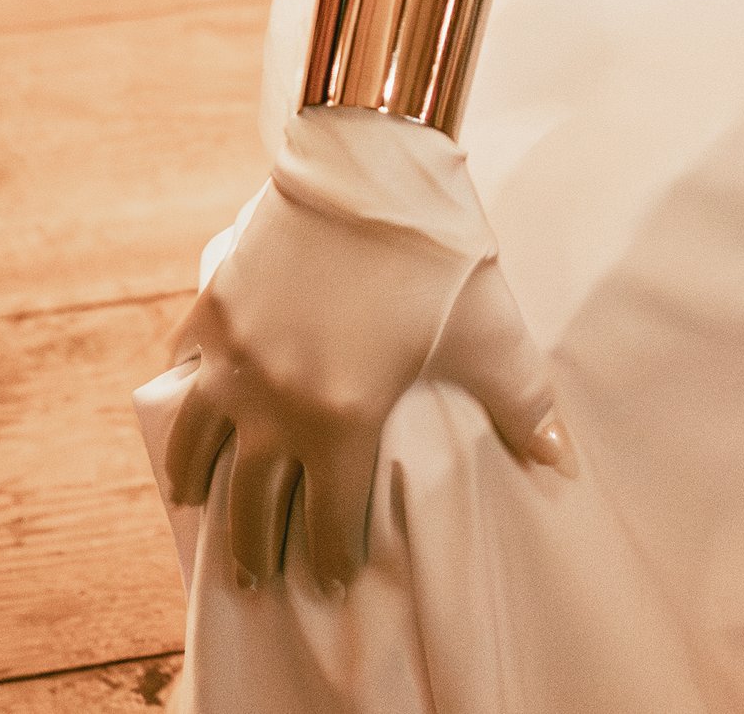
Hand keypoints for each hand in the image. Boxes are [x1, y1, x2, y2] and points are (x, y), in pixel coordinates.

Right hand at [162, 111, 573, 592]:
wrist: (371, 161)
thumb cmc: (438, 248)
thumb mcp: (492, 328)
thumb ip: (523, 402)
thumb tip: (561, 461)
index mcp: (343, 420)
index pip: (329, 522)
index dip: (332, 561)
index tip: (333, 582)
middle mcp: (275, 403)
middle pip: (254, 505)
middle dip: (256, 551)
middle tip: (256, 579)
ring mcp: (235, 359)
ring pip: (199, 448)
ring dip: (198, 486)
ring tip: (199, 506)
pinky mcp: (215, 309)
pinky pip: (183, 370)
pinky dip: (181, 396)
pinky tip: (189, 408)